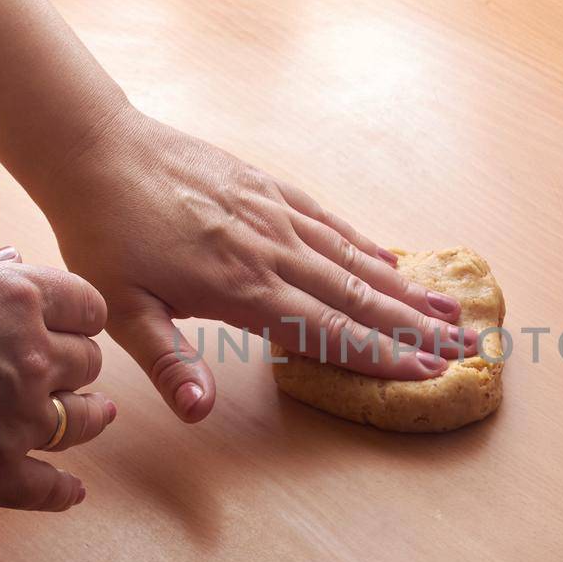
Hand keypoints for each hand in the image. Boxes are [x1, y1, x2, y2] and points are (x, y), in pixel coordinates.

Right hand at [0, 252, 115, 511]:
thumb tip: (13, 260)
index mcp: (15, 298)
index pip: (86, 305)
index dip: (82, 317)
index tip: (77, 326)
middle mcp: (30, 356)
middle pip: (87, 361)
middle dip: (78, 364)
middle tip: (68, 372)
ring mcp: (19, 419)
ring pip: (83, 420)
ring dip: (89, 417)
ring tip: (94, 417)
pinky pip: (50, 486)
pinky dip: (63, 490)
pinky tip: (71, 491)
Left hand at [41, 107, 476, 422]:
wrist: (97, 149)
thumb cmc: (102, 234)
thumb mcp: (121, 309)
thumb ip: (168, 361)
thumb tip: (200, 412)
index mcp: (242, 288)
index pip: (328, 331)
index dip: (381, 356)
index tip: (428, 373)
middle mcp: (272, 251)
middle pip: (359, 298)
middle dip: (415, 328)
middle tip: (465, 348)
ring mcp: (276, 216)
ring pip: (356, 260)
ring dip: (407, 290)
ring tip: (451, 310)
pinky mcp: (269, 189)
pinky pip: (331, 223)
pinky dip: (368, 247)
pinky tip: (396, 263)